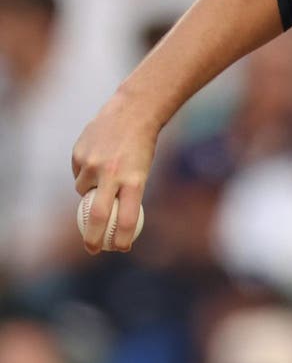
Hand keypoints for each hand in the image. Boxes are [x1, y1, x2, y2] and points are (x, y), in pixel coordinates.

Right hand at [71, 96, 158, 252]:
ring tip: (103, 173)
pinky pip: (77, 173)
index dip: (124, 238)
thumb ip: (126, 193)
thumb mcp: (141, 171)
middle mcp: (113, 174)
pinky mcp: (79, 155)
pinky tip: (96, 157)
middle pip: (99, 216)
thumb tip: (112, 222)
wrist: (131, 113)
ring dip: (88, 191)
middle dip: (94, 238)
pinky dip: (84, 172)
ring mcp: (93, 164)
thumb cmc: (140, 147)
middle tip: (93, 249)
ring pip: (82, 191)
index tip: (120, 248)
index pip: (128, 218)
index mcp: (135, 180)